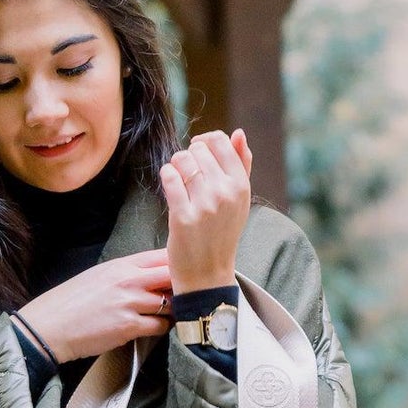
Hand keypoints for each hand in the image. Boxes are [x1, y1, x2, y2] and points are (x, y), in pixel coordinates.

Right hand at [16, 248, 173, 360]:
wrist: (49, 326)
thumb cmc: (69, 303)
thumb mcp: (97, 276)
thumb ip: (124, 274)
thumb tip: (147, 276)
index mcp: (120, 265)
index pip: (161, 255)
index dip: (178, 263)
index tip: (185, 271)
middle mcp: (128, 280)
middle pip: (172, 275)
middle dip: (182, 285)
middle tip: (186, 294)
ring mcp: (130, 303)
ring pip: (171, 303)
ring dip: (174, 310)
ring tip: (171, 314)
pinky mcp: (129, 326)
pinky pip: (160, 326)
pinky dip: (162, 328)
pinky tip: (156, 328)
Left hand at [158, 128, 252, 291]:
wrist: (208, 274)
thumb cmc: (221, 233)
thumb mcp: (239, 200)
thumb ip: (241, 165)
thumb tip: (238, 133)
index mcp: (241, 185)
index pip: (220, 141)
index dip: (204, 142)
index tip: (198, 154)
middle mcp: (225, 193)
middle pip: (198, 149)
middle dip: (189, 157)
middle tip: (188, 175)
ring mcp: (204, 205)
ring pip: (182, 159)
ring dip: (175, 165)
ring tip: (178, 180)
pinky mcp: (183, 217)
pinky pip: (169, 177)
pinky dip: (166, 175)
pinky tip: (170, 185)